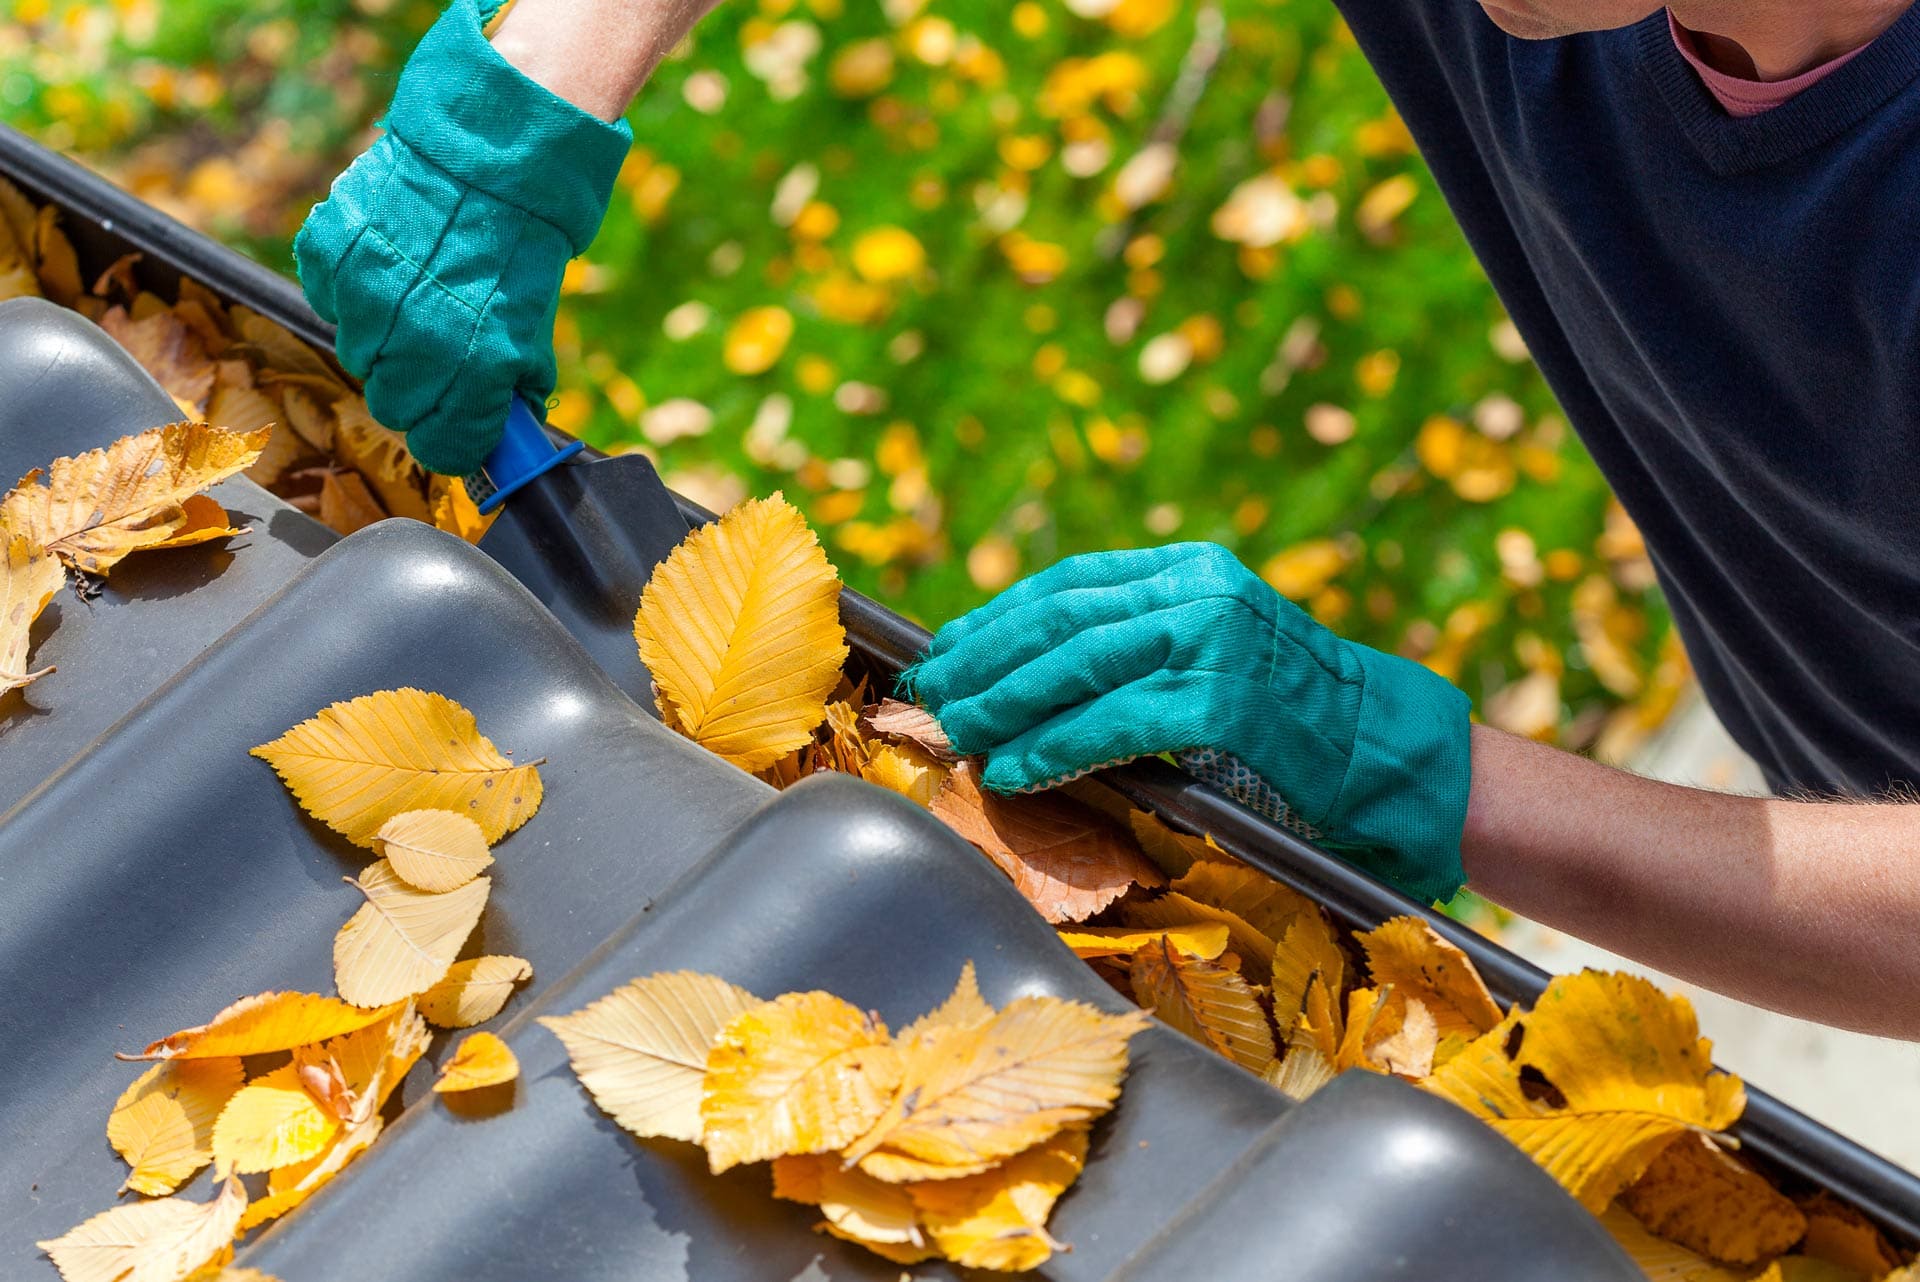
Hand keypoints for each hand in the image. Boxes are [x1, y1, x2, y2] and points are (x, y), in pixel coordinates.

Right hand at [294, 0, 631, 474]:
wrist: (490, 157)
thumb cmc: (520, 247)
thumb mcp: (532, 329)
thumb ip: (512, 388)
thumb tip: (507, 433)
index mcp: (474, 368)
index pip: (442, 449)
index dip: (452, 440)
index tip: (458, 428)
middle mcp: (413, 342)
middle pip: (395, 408)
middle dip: (419, 392)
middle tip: (439, 355)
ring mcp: (364, 298)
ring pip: (359, 356)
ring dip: (384, 340)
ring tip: (416, 297)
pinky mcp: (329, 256)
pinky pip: (328, 301)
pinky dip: (352, 291)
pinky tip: (387, 265)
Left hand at [905, 543, 1473, 901]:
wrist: (1392, 754)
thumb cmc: (1297, 718)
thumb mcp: (1219, 648)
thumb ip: (1143, 643)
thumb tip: (1032, 672)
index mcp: (1192, 569)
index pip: (1070, 583)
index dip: (998, 617)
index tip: (947, 649)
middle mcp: (1199, 591)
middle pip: (1060, 619)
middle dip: (985, 660)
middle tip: (932, 695)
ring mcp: (1212, 643)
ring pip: (1076, 665)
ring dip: (1004, 704)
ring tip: (959, 732)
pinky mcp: (1221, 704)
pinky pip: (1112, 724)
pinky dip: (1054, 747)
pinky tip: (1016, 768)